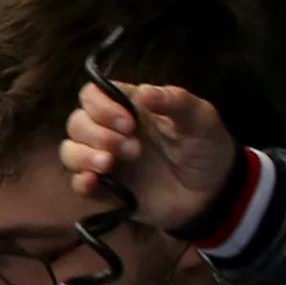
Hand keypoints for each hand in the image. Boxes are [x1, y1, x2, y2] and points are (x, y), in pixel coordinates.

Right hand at [59, 79, 236, 230]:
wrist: (215, 193)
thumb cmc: (206, 147)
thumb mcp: (201, 119)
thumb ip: (176, 101)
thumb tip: (144, 91)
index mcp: (129, 108)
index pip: (93, 95)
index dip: (100, 105)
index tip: (128, 121)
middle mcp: (110, 131)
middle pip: (77, 122)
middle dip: (98, 134)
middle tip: (134, 149)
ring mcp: (106, 161)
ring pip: (70, 151)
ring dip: (83, 155)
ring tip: (109, 165)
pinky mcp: (106, 190)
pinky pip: (78, 183)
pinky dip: (80, 181)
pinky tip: (94, 182)